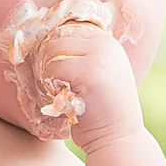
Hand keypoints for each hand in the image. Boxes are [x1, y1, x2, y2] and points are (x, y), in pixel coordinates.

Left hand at [34, 20, 141, 151]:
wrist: (118, 137)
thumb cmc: (102, 111)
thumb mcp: (99, 74)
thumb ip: (82, 56)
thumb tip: (47, 41)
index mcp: (107, 41)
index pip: (68, 28)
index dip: (56, 47)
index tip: (59, 71)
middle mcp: (105, 44)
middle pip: (57, 36)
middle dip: (49, 58)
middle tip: (56, 82)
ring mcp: (98, 56)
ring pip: (52, 49)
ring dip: (48, 71)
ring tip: (61, 90)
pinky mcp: (87, 71)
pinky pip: (53, 67)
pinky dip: (51, 84)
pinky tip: (63, 97)